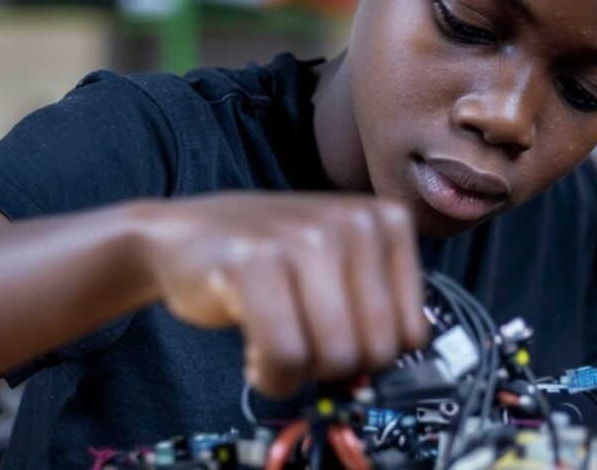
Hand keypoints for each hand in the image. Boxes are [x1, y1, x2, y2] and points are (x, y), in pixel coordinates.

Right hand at [127, 194, 429, 398]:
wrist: (184, 236)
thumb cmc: (270, 258)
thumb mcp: (342, 264)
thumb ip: (380, 305)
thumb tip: (403, 367)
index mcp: (385, 221)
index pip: (412, 334)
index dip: (370, 354)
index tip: (338, 337)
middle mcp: (353, 221)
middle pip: (377, 350)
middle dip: (336, 368)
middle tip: (303, 343)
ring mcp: (304, 237)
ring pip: (336, 357)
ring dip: (300, 374)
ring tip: (276, 344)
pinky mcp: (254, 260)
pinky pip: (286, 356)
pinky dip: (271, 376)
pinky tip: (255, 356)